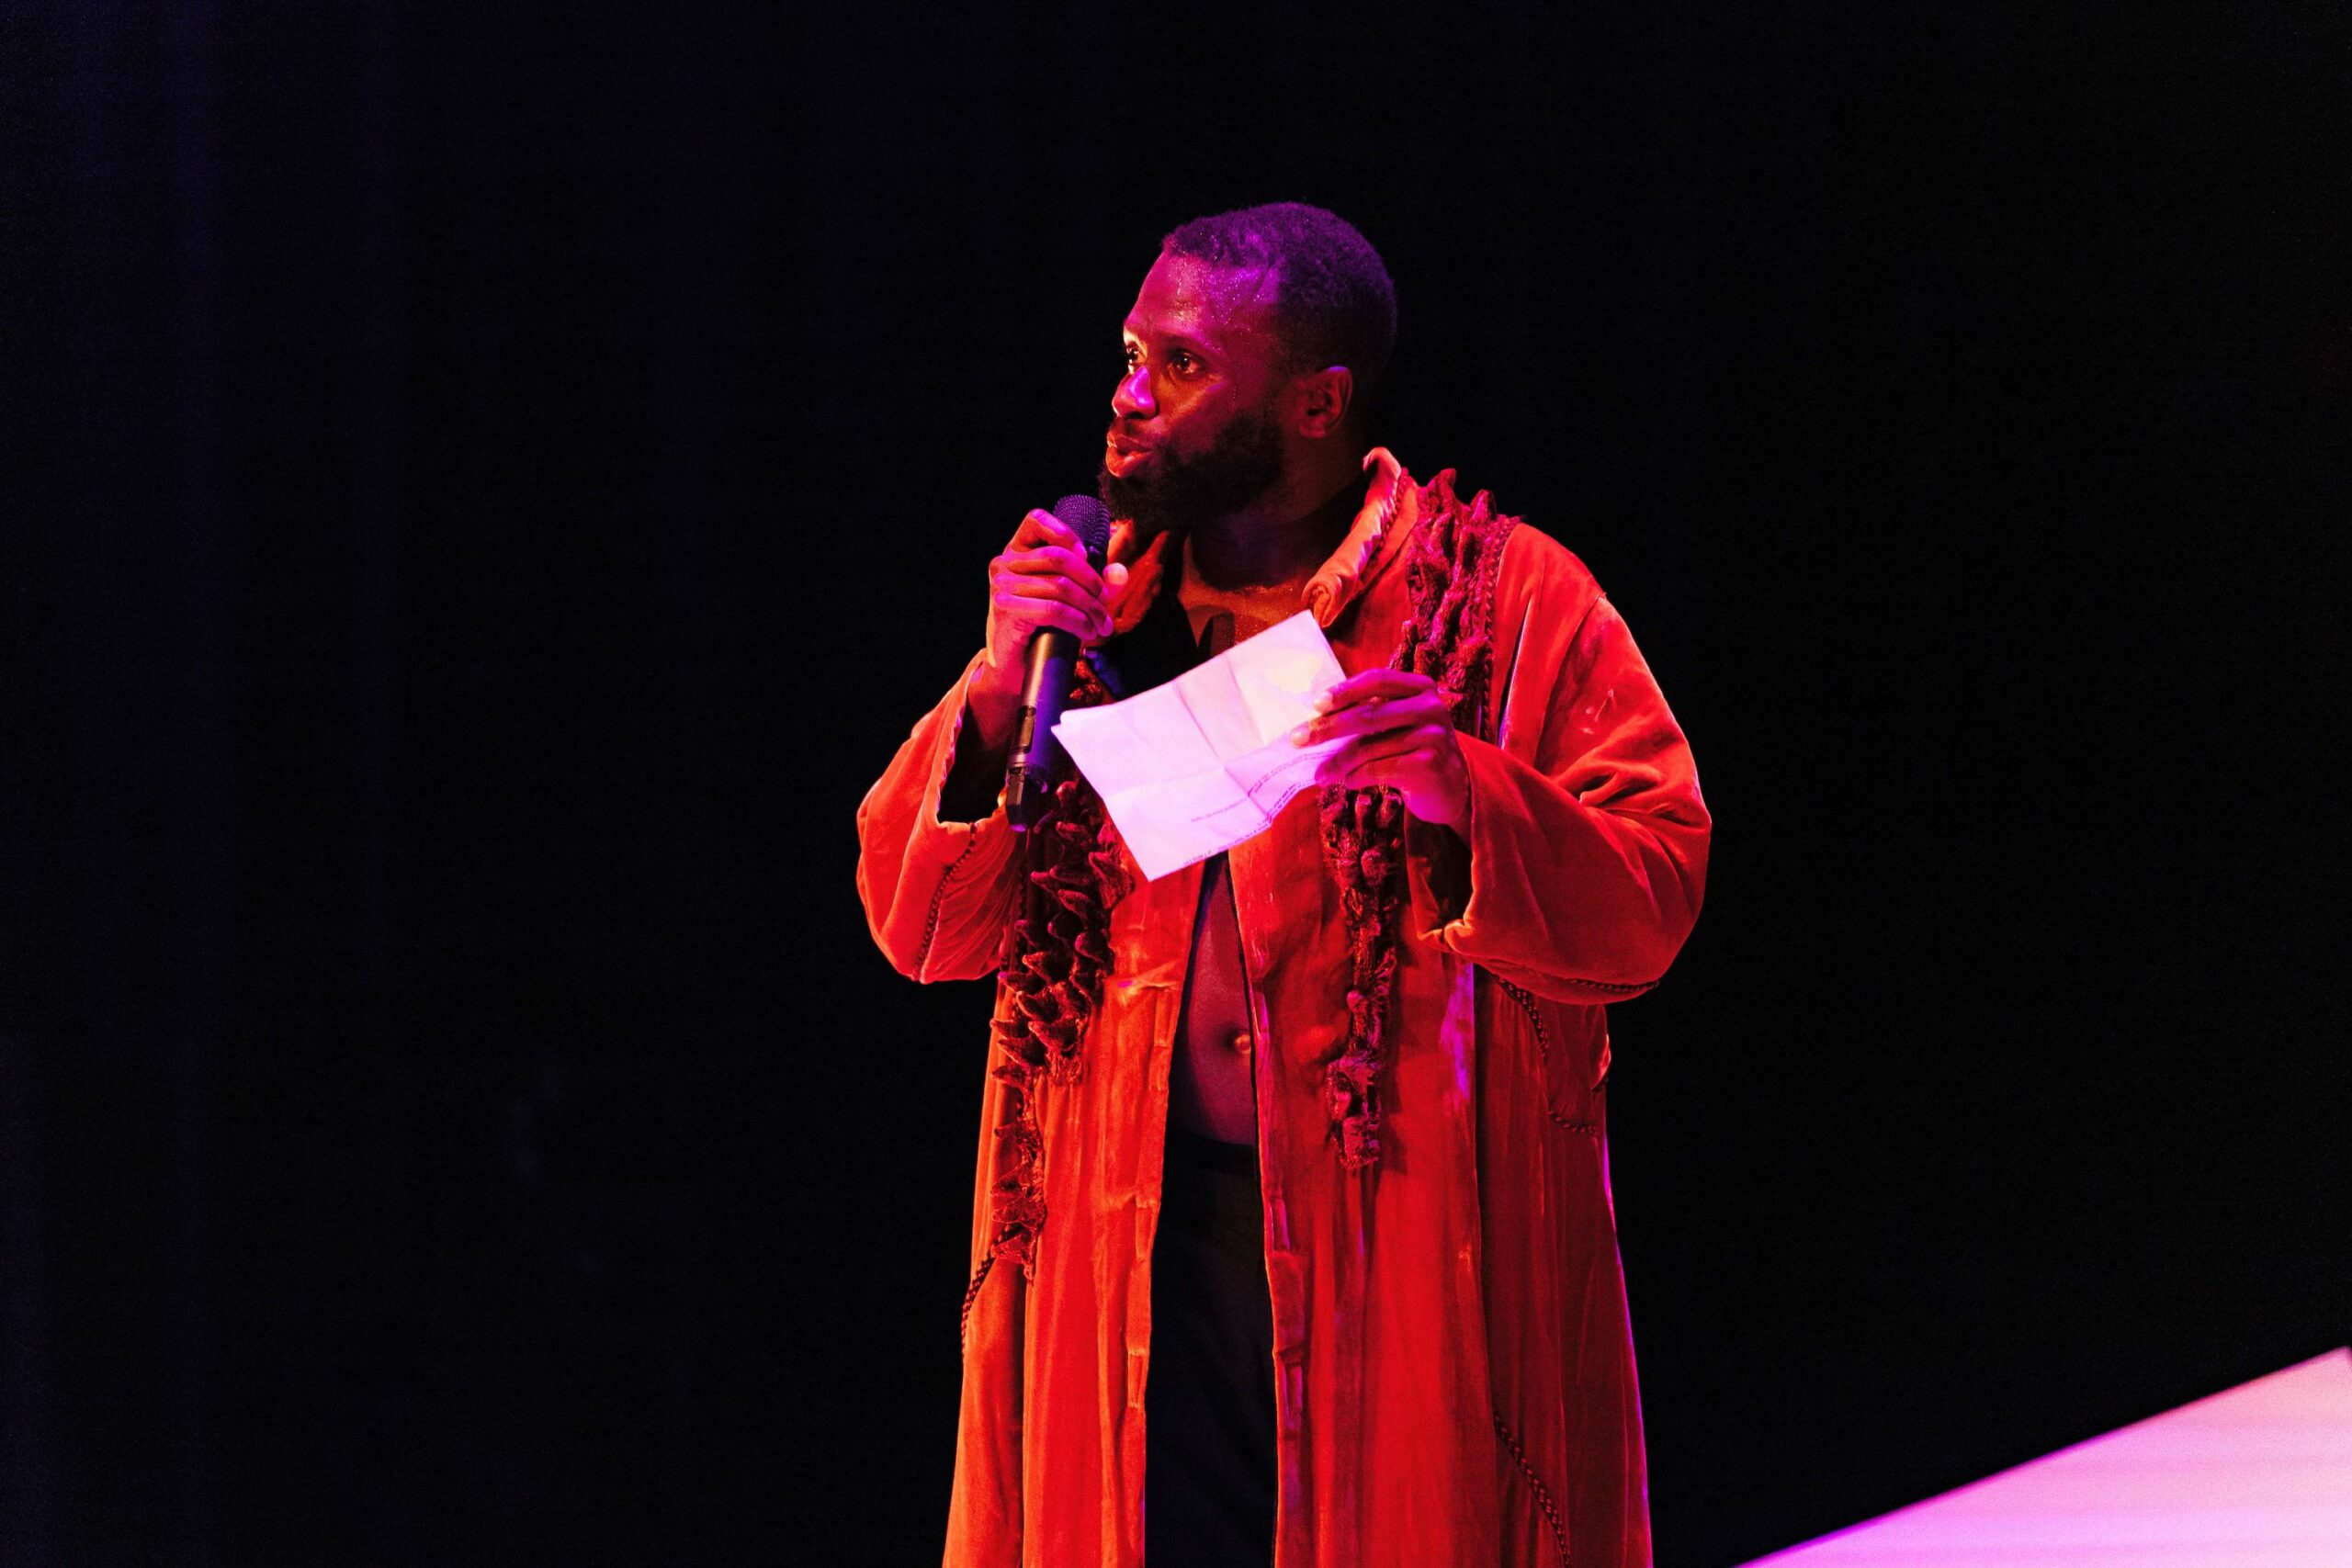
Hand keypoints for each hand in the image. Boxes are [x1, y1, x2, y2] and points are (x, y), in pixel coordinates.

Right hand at [970, 510, 1130, 748]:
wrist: (1013, 666)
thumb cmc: (1041, 627)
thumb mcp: (1068, 599)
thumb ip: (1095, 583)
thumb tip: (1119, 573)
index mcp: (1017, 550)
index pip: (1035, 520)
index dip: (1064, 531)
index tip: (1085, 554)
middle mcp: (1004, 563)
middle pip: (1058, 557)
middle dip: (1091, 581)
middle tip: (1106, 603)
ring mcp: (1002, 585)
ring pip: (1060, 587)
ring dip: (1090, 609)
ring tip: (1101, 625)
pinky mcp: (1005, 609)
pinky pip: (1053, 610)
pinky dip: (1077, 622)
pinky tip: (1086, 632)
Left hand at [1295, 669, 1470, 830]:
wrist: (1453, 786)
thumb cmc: (1414, 749)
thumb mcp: (1400, 722)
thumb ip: (1370, 713)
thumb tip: (1314, 720)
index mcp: (1421, 688)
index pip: (1377, 679)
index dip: (1345, 690)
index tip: (1315, 703)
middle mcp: (1430, 707)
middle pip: (1367, 714)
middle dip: (1327, 728)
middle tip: (1297, 739)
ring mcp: (1432, 737)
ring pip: (1368, 748)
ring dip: (1337, 763)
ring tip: (1321, 774)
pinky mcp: (1428, 766)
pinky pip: (1377, 770)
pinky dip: (1356, 777)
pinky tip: (1348, 781)